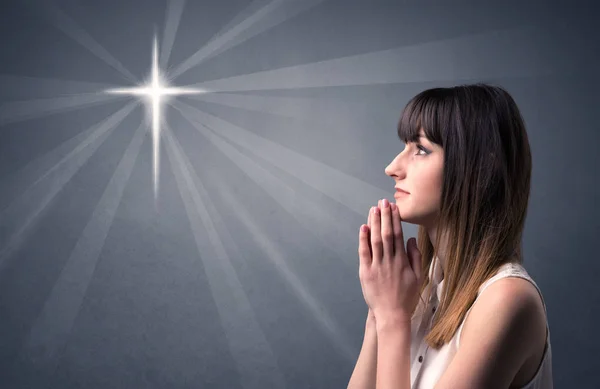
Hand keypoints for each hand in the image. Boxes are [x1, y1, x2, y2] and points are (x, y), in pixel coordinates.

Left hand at [358, 199, 423, 324]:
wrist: (392, 315)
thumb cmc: (406, 297)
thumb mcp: (418, 277)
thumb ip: (415, 257)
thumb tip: (412, 239)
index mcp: (402, 261)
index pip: (398, 235)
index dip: (395, 220)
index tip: (394, 207)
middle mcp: (389, 261)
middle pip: (386, 234)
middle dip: (384, 216)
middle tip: (383, 202)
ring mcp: (377, 266)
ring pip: (375, 240)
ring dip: (374, 223)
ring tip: (374, 209)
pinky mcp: (366, 273)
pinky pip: (364, 253)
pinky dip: (363, 239)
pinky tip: (363, 227)